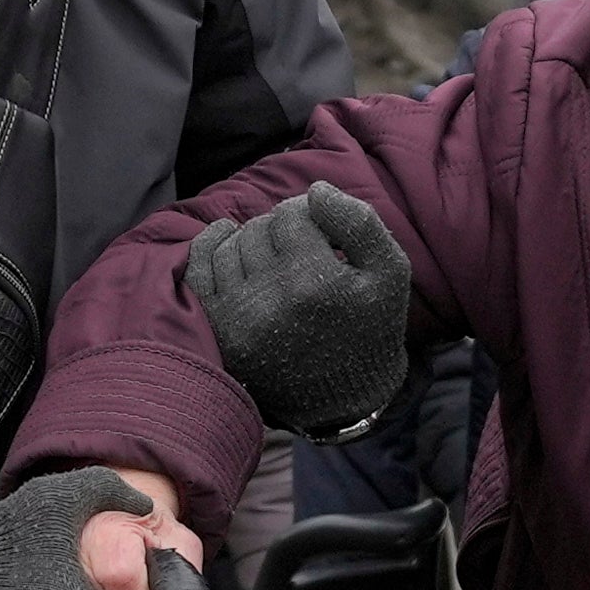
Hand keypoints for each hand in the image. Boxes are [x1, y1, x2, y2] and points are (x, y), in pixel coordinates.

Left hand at [183, 183, 416, 434]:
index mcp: (315, 282)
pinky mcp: (220, 332)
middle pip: (260, 228)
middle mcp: (271, 300)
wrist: (344, 397)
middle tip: (300, 248)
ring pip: (231, 244)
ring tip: (276, 257)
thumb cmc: (370, 328)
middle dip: (280, 229)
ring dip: (252, 240)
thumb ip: (359, 222)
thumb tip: (314, 191)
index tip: (320, 232)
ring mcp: (239, 318)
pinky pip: (200, 270)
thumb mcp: (390, 273)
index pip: (291, 215)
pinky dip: (211, 247)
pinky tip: (228, 239)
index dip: (306, 214)